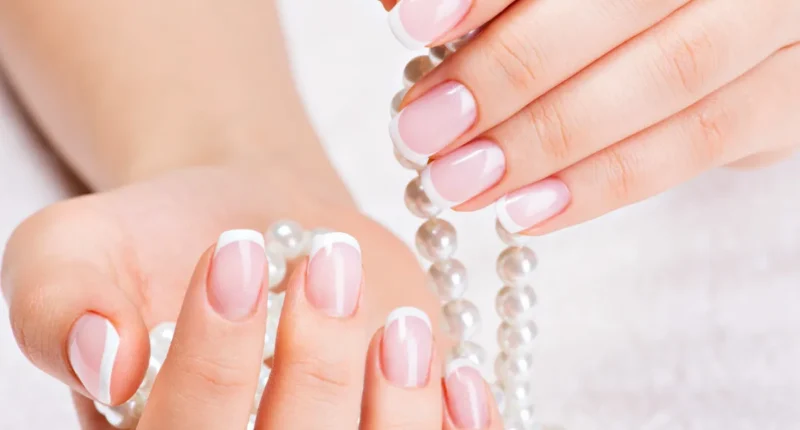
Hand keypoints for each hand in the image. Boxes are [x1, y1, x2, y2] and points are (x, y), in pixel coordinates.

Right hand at [1, 165, 442, 427]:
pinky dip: (457, 427)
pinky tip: (453, 374)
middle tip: (326, 262)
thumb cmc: (162, 240)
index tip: (235, 253)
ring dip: (398, 403)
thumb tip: (104, 358)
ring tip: (396, 320)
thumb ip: (60, 305)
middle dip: (316, 370)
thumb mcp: (76, 249)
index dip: (214, 361)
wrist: (257, 222)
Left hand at [387, 0, 799, 233]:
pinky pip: (699, 143)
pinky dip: (606, 182)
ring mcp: (777, 22)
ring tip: (461, 182)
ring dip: (550, 139)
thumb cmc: (615, 7)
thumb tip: (403, 8)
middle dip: (511, 70)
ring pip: (666, 77)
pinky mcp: (788, 95)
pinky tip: (529, 211)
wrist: (721, 23)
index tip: (412, 24)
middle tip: (423, 126)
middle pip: (620, 4)